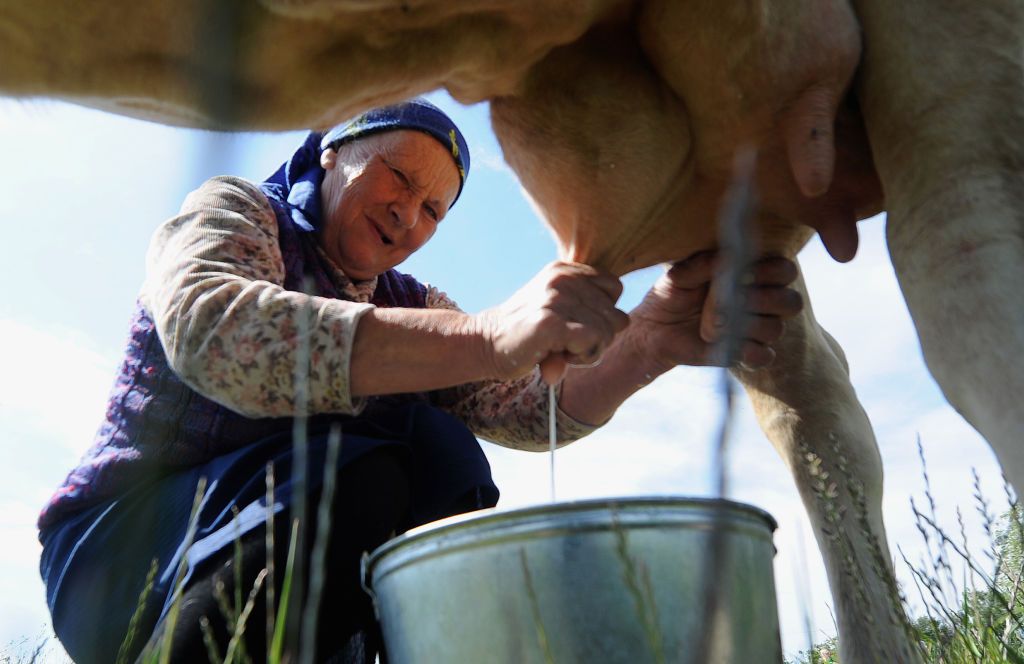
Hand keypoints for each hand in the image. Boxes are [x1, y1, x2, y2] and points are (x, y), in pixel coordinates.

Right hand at [476, 261, 629, 384]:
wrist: (484, 342)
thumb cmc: (525, 331)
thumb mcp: (557, 307)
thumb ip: (589, 306)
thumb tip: (626, 321)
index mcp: (565, 270)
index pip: (615, 288)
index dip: (602, 314)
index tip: (577, 325)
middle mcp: (562, 279)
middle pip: (616, 315)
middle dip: (599, 338)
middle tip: (568, 344)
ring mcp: (556, 298)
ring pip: (608, 331)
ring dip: (590, 351)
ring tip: (561, 349)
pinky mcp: (550, 322)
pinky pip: (593, 341)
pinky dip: (582, 357)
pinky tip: (559, 356)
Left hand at [628, 252, 802, 371]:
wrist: (654, 328)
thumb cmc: (671, 293)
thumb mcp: (680, 274)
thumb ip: (704, 264)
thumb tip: (726, 258)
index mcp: (752, 274)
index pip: (785, 270)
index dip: (772, 272)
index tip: (743, 273)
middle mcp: (762, 301)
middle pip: (791, 302)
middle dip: (765, 300)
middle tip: (734, 299)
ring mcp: (756, 329)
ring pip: (776, 329)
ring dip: (746, 326)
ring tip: (712, 325)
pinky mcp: (746, 353)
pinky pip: (764, 356)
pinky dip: (748, 352)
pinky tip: (726, 344)